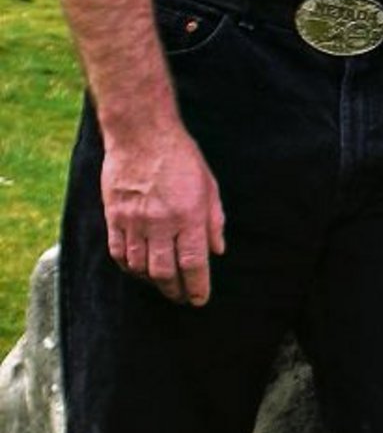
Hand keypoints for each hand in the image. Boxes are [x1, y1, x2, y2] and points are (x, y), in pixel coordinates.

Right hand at [101, 126, 225, 306]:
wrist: (141, 133)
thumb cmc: (180, 156)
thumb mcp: (209, 185)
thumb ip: (214, 220)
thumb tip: (218, 251)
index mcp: (189, 215)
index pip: (193, 263)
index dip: (197, 287)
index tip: (199, 299)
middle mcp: (161, 222)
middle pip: (164, 272)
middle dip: (175, 291)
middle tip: (181, 297)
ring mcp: (134, 220)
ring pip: (140, 267)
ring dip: (152, 282)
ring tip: (163, 284)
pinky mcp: (114, 216)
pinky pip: (118, 253)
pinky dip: (130, 267)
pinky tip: (139, 269)